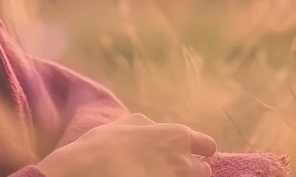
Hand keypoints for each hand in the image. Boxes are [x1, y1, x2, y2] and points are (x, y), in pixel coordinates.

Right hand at [35, 113, 216, 176]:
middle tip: (174, 171)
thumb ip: (145, 124)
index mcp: (176, 136)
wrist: (88, 173)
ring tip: (162, 176)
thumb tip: (154, 126)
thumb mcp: (122, 124)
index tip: (193, 153)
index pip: (207, 145)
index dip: (200, 149)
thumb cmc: (102, 146)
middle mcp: (183, 161)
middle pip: (203, 170)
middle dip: (193, 170)